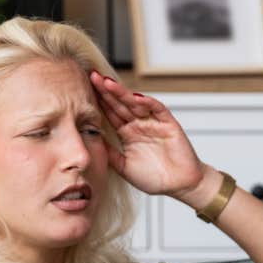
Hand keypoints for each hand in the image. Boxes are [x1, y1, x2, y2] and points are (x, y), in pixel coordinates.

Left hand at [88, 71, 206, 198]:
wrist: (179, 186)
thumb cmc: (154, 179)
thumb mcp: (123, 166)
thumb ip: (109, 152)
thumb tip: (90, 139)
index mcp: (127, 134)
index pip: (110, 114)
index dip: (99, 102)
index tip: (83, 91)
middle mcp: (139, 125)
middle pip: (120, 104)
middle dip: (106, 91)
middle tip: (92, 76)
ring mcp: (153, 123)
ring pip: (135, 104)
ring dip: (122, 93)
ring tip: (107, 83)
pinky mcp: (168, 124)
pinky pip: (157, 109)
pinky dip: (148, 102)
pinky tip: (135, 97)